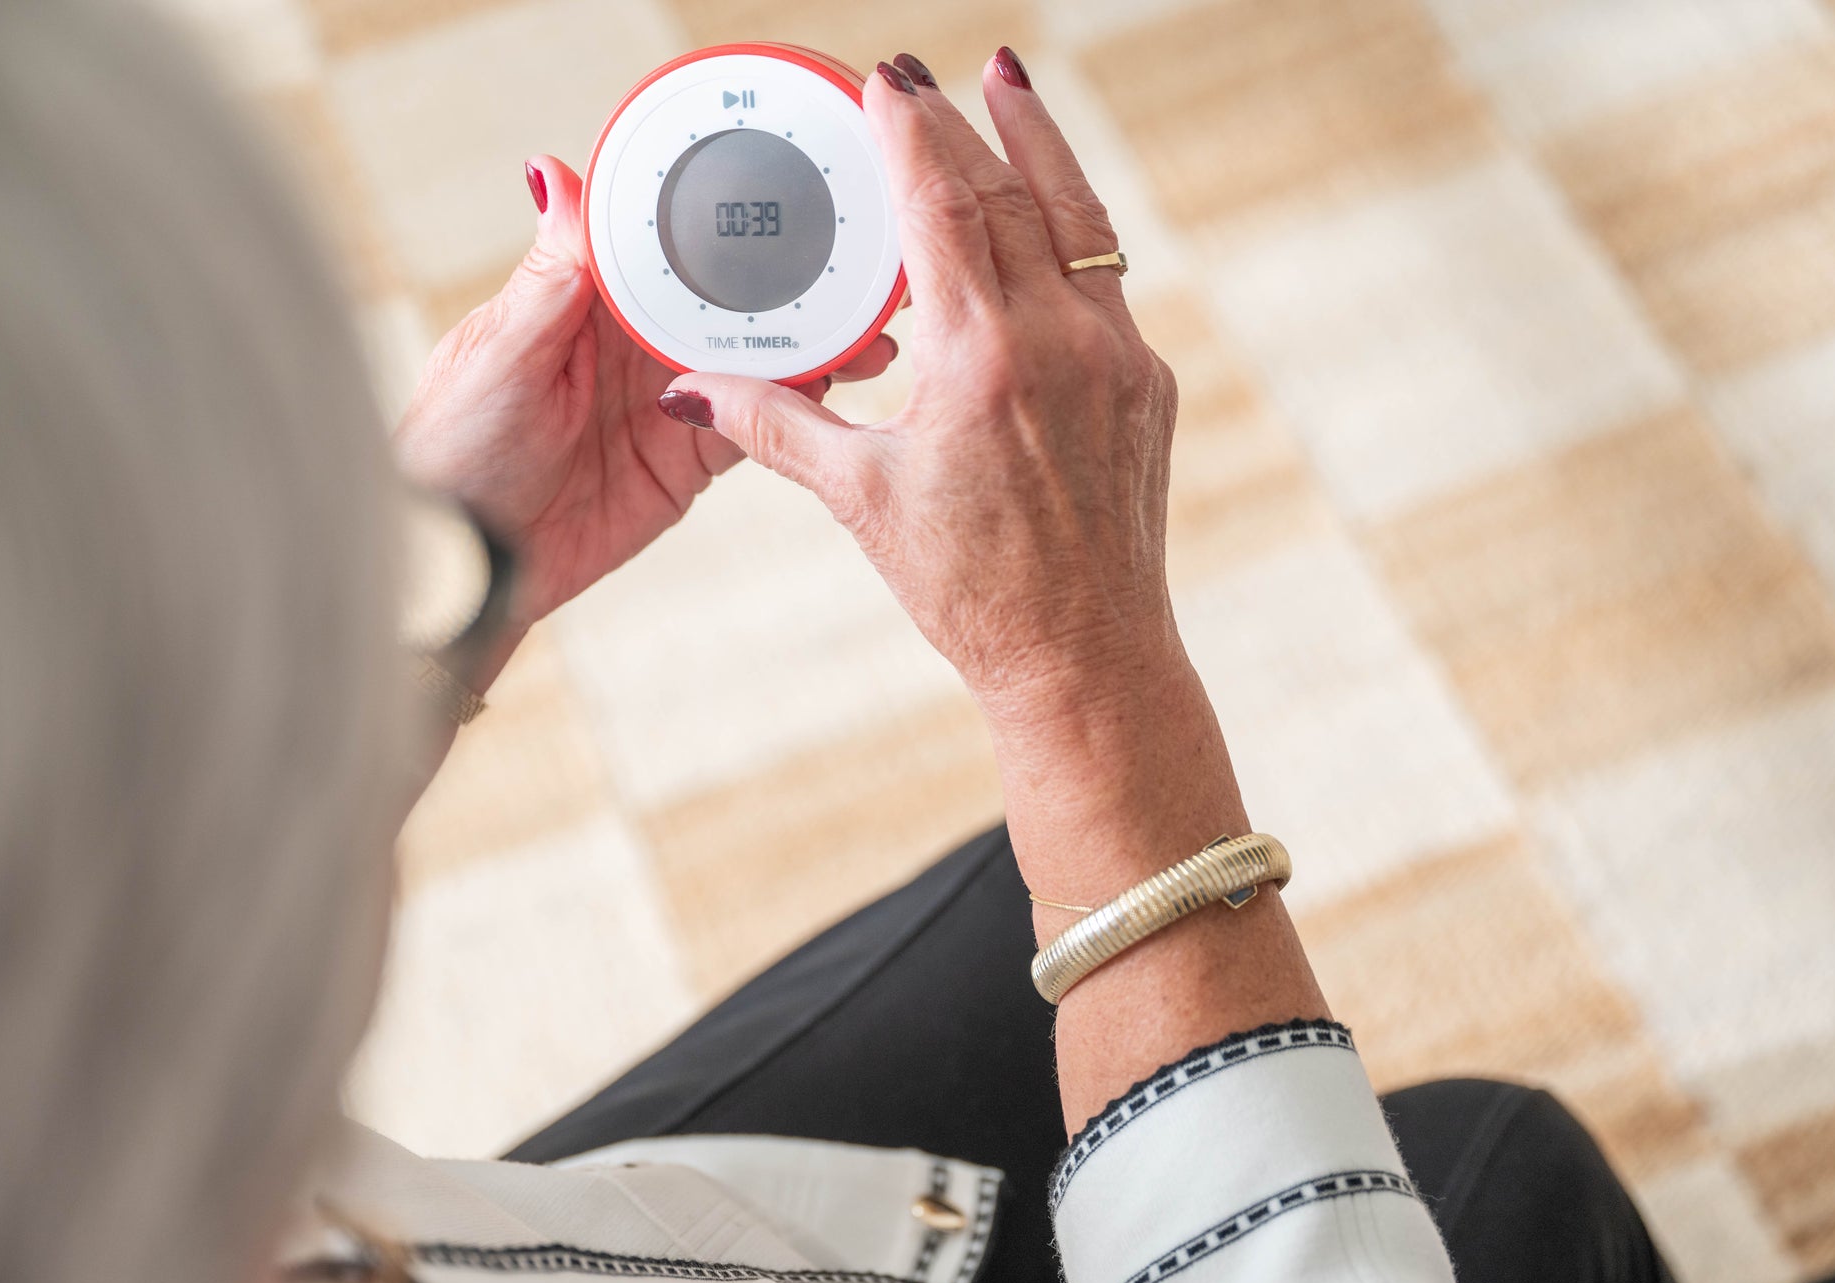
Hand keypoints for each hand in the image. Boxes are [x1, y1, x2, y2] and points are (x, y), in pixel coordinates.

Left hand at [393, 155, 899, 630]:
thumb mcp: (498, 352)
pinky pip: (756, 422)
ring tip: (874, 323)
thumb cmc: (450, 451)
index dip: (721, 207)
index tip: (786, 176)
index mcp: (586, 297)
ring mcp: (668, 398)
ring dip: (814, 339)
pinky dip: (802, 404)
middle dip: (793, 274)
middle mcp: (634, 340)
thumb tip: (552, 171)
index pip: (665, 236)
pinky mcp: (687, 458)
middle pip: (729, 293)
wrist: (467, 563)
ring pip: (757, 356)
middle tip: (860, 257)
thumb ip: (550, 274)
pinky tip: (846, 384)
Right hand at [651, 55, 1178, 709]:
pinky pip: (1104, 280)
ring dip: (1038, 145)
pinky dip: (1067, 231)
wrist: (1083, 654)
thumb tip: (689, 390)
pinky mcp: (1145, 382)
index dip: (910, 132)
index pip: (941, 206)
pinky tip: (1043, 217)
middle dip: (962, 123)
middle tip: (924, 77)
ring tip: (1011, 85)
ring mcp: (1114, 356)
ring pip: (1077, 216)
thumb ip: (774, 426)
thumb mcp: (862, 499)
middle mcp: (1058, 340)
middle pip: (1007, 192)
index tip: (886, 81)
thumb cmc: (969, 587)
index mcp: (979, 359)